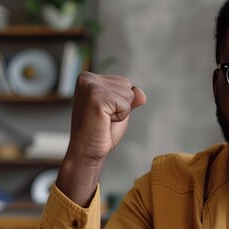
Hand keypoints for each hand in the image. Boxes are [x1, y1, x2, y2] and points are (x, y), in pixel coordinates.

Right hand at [57, 72, 145, 205]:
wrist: (86, 151)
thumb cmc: (101, 132)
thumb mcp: (119, 110)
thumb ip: (131, 98)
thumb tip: (141, 94)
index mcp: (89, 77)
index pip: (125, 82)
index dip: (121, 102)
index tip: (104, 113)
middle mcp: (87, 78)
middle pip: (128, 85)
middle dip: (122, 105)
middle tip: (103, 118)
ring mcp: (90, 86)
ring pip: (129, 94)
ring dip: (121, 111)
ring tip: (103, 119)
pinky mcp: (96, 97)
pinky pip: (125, 105)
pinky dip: (120, 117)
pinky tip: (104, 121)